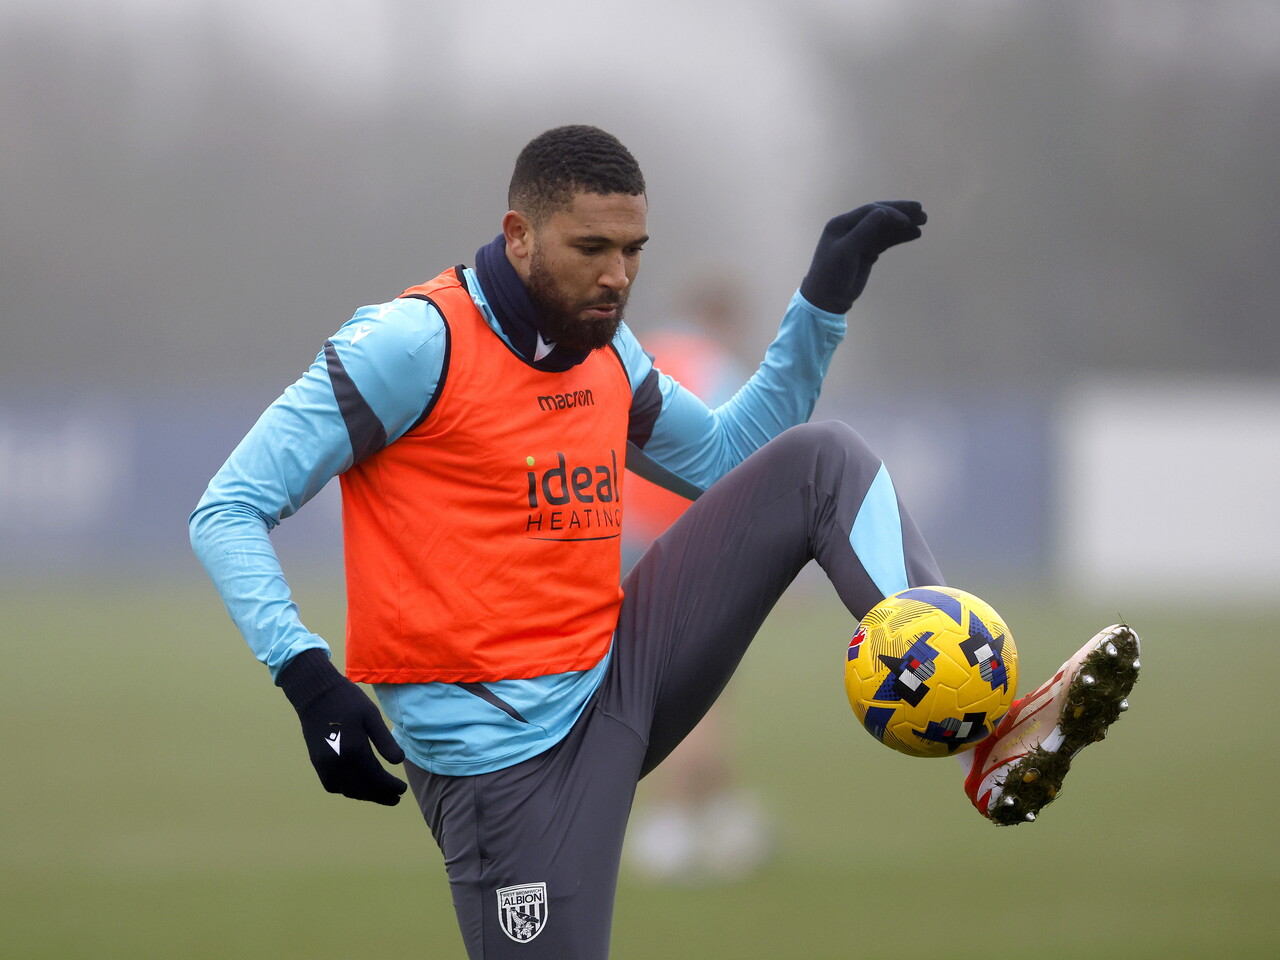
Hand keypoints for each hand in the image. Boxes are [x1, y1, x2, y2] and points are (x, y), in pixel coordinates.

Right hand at [277, 649, 407, 804]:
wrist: (315, 694)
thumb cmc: (348, 701)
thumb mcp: (372, 715)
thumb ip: (385, 741)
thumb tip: (398, 762)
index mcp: (355, 750)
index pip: (377, 779)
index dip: (391, 787)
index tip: (403, 789)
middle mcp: (338, 763)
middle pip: (363, 789)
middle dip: (381, 796)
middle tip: (396, 798)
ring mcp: (325, 765)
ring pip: (348, 790)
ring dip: (365, 796)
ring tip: (380, 794)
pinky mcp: (317, 763)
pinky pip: (333, 785)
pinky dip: (347, 790)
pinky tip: (359, 786)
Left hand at [800, 201, 926, 313]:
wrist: (826, 299)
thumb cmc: (832, 274)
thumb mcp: (847, 251)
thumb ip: (865, 230)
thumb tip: (884, 211)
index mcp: (841, 224)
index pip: (870, 211)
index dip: (890, 212)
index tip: (908, 219)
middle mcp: (850, 228)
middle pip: (879, 216)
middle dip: (900, 213)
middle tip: (922, 211)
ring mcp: (859, 241)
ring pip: (884, 229)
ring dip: (903, 225)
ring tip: (924, 222)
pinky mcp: (866, 253)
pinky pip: (885, 241)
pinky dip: (899, 237)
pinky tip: (914, 234)